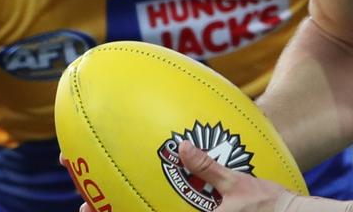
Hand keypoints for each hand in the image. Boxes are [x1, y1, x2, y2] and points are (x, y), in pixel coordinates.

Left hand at [67, 143, 340, 211]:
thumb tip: (179, 146)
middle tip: (84, 200)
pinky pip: (173, 209)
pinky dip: (157, 202)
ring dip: (127, 207)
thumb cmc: (268, 204)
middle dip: (108, 209)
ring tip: (99, 200)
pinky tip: (148, 190)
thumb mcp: (238, 182)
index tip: (85, 205)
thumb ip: (207, 167)